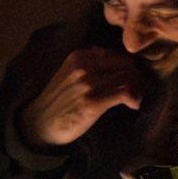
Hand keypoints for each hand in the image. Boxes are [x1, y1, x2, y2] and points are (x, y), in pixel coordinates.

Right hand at [18, 46, 142, 148]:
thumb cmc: (58, 100)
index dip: (128, 67)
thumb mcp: (70, 72)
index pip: (117, 54)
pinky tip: (133, 105)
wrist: (40, 123)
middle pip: (126, 64)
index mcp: (79, 56)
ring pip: (128, 77)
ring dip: (137, 88)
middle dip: (136, 77)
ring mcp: (87, 84)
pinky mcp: (92, 103)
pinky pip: (124, 93)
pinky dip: (134, 98)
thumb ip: (90, 63)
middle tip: (137, 90)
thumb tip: (116, 61)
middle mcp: (84, 66)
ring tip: (134, 98)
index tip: (131, 79)